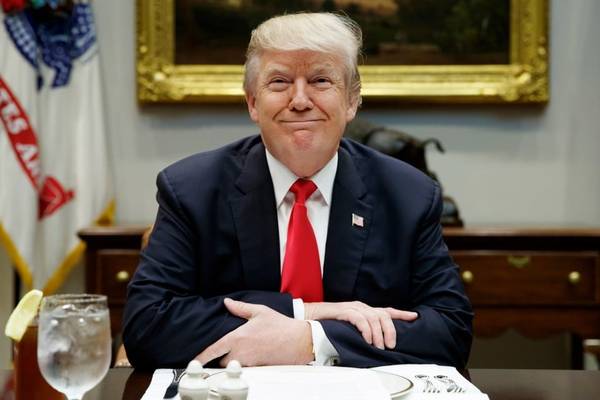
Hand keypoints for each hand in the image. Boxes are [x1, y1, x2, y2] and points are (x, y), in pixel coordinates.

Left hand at [196, 298, 312, 366]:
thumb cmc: (281, 326)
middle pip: (222, 360)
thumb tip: (227, 302)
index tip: (195, 360)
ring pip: (233, 365)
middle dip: (222, 356)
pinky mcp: (257, 368)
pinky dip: (244, 363)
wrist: (299, 341)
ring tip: (241, 350)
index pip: (214, 349)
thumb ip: (240, 308)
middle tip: (228, 347)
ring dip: (233, 360)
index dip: (202, 355)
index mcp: (238, 337)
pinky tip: (252, 354)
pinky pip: (245, 368)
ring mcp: (249, 361)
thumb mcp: (259, 311)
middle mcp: (241, 351)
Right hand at [304, 301, 417, 349]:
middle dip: (390, 330)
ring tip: (379, 346)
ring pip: (374, 318)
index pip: (386, 310)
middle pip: (383, 315)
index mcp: (365, 310)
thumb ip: (363, 330)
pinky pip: (360, 319)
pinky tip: (367, 339)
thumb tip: (376, 343)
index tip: (414, 316)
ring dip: (378, 334)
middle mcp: (362, 307)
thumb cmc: (331, 324)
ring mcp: (353, 308)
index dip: (401, 313)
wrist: (312, 318)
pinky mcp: (344, 311)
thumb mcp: (351, 327)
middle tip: (390, 345)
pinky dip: (366, 330)